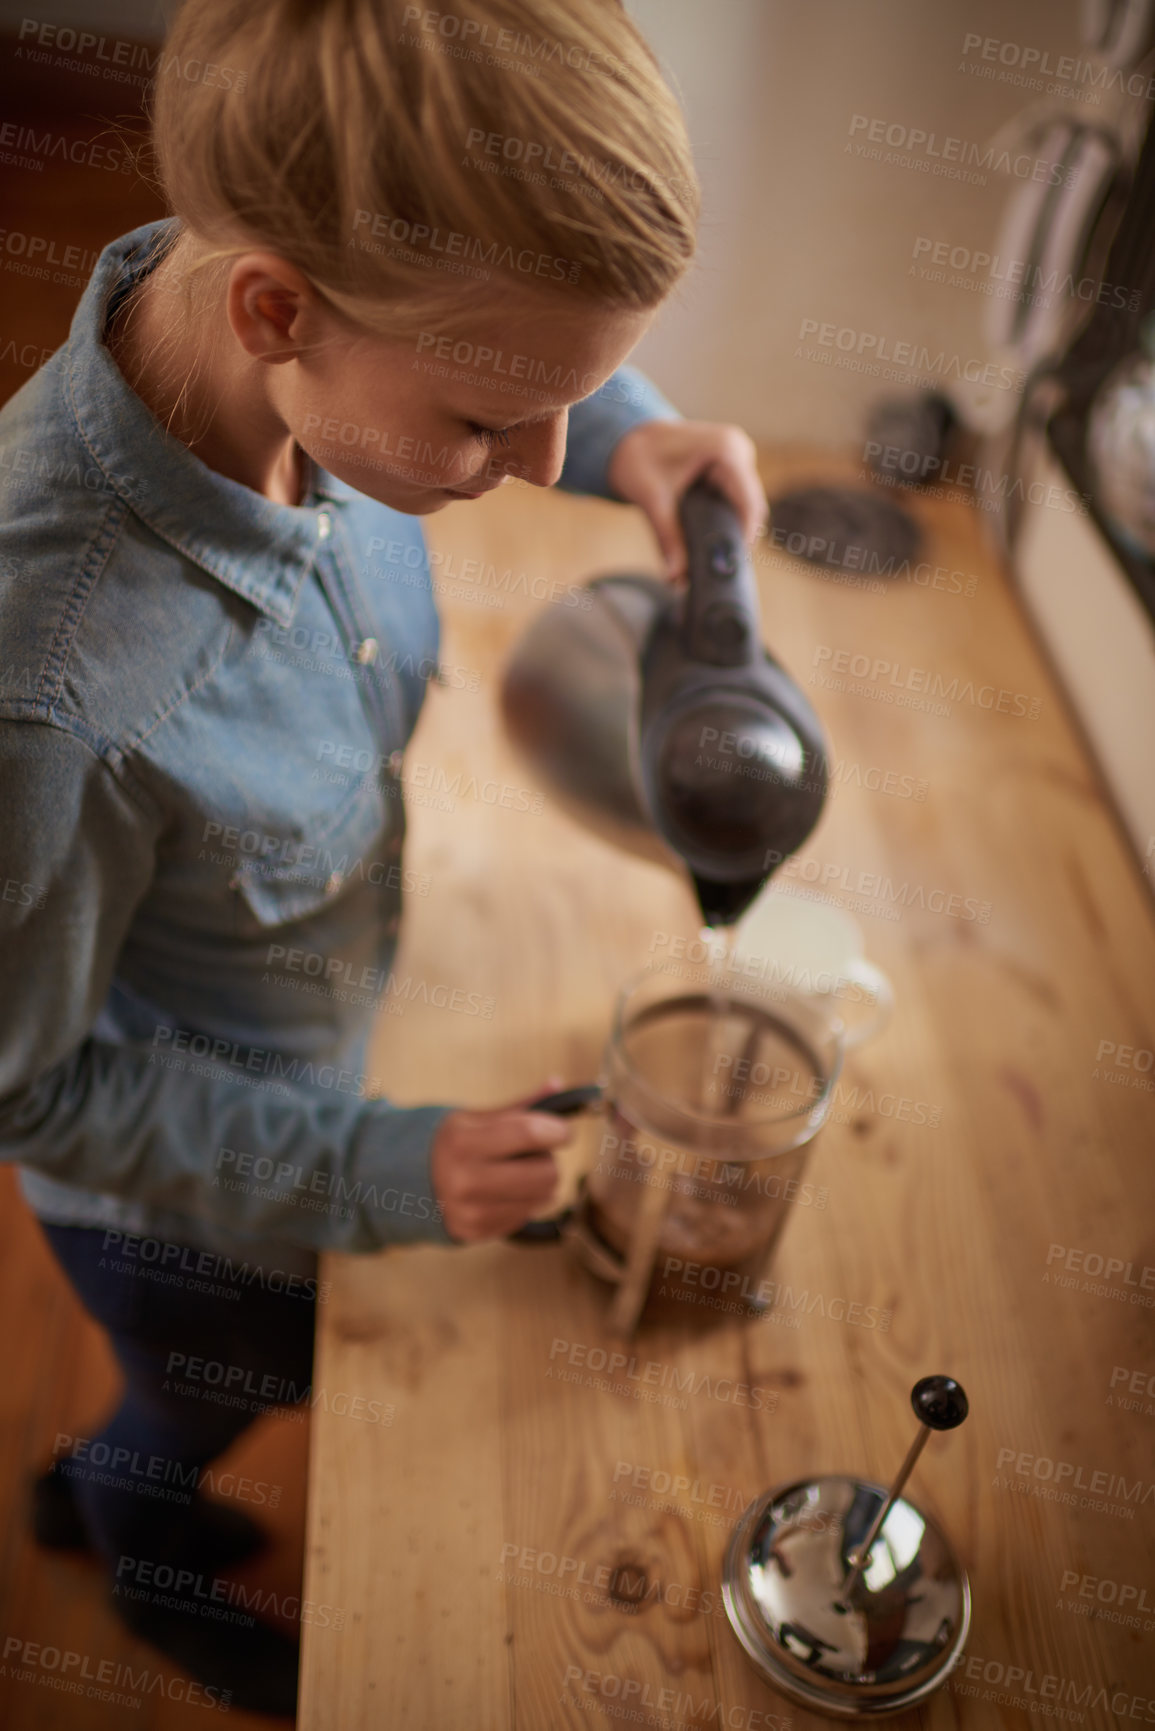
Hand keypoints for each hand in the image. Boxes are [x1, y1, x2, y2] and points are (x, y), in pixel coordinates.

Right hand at [430, 1076, 572, 1241]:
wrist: (407, 1183)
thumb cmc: (451, 1143)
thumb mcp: (476, 1118)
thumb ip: (520, 1107)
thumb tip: (558, 1085)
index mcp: (463, 1140)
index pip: (529, 1134)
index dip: (558, 1131)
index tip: (562, 1131)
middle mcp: (464, 1179)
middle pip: (545, 1173)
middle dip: (548, 1160)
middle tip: (533, 1154)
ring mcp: (470, 1211)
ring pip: (543, 1198)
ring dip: (540, 1184)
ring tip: (516, 1173)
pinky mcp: (476, 1232)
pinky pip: (527, 1216)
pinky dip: (525, 1203)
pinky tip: (504, 1193)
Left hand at [606, 418, 767, 581]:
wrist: (629, 437)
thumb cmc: (638, 457)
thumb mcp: (652, 499)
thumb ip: (667, 538)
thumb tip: (676, 577)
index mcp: (725, 450)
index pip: (748, 500)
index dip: (745, 535)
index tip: (733, 563)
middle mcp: (738, 450)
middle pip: (751, 505)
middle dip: (737, 538)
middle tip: (720, 570)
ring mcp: (737, 458)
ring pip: (746, 505)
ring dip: (733, 532)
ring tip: (715, 561)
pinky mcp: (730, 469)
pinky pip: (737, 500)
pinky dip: (727, 521)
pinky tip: (714, 543)